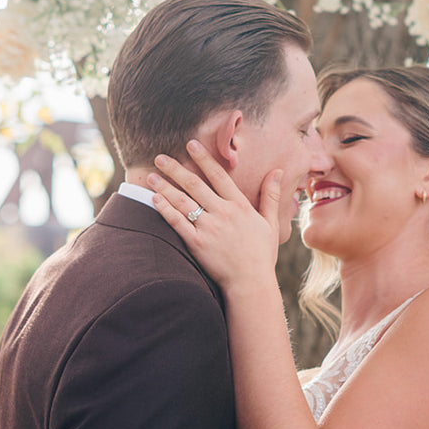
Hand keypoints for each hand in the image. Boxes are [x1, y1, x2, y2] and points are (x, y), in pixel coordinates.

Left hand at [149, 140, 283, 290]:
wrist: (251, 283)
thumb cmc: (262, 255)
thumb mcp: (271, 223)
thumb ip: (271, 196)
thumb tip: (277, 171)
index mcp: (239, 206)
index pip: (219, 176)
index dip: (203, 158)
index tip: (190, 144)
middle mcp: (223, 213)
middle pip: (195, 185)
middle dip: (176, 169)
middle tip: (160, 157)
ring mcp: (209, 228)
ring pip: (183, 201)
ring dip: (165, 187)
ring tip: (151, 176)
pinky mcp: (197, 244)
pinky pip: (177, 223)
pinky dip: (165, 210)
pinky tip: (154, 199)